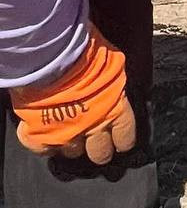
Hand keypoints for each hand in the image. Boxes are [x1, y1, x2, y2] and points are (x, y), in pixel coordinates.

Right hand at [11, 27, 136, 164]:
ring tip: (70, 137)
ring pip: (72, 152)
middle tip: (97, 149)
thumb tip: (113, 83)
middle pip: (100, 152)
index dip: (123, 140)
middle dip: (99, 151)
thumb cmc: (87, 54)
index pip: (125, 136)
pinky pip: (43, 149)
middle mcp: (94, 127)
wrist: (53, 58)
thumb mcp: (112, 65)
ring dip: (72, 145)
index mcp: (116, 110)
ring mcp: (66, 135)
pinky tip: (46, 136)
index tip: (120, 143)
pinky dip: (44, 144)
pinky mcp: (40, 136)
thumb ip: (112, 82)